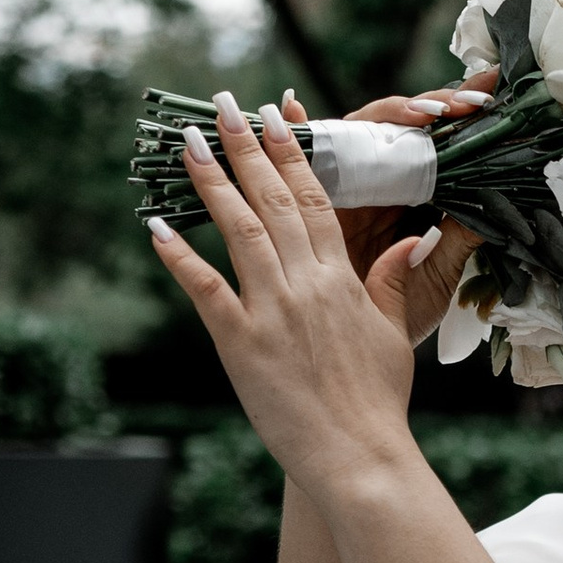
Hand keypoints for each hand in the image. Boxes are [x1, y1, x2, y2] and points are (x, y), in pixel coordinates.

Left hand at [148, 90, 428, 495]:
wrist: (360, 457)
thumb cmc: (377, 403)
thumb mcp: (393, 336)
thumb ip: (390, 283)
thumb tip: (408, 241)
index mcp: (342, 279)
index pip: (314, 201)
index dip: (291, 154)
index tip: (274, 116)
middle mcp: (305, 285)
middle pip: (272, 201)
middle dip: (246, 147)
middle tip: (223, 105)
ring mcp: (271, 311)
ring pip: (238, 230)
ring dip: (212, 181)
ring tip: (188, 141)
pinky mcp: (240, 342)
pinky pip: (204, 289)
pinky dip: (178, 256)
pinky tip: (154, 227)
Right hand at [286, 74, 493, 345]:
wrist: (354, 356)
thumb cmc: (393, 317)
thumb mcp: (437, 274)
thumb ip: (460, 236)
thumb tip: (495, 196)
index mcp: (412, 198)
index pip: (441, 147)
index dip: (465, 123)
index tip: (498, 104)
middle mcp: (379, 181)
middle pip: (407, 126)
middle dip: (441, 105)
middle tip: (475, 97)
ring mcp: (345, 182)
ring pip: (366, 130)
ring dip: (396, 113)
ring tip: (427, 112)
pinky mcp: (309, 193)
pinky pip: (304, 154)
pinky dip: (296, 127)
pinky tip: (293, 104)